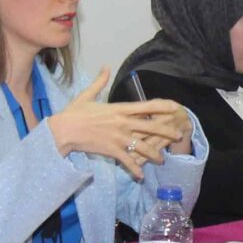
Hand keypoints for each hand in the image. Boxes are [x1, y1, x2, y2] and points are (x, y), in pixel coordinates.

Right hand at [45, 68, 190, 178]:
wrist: (63, 130)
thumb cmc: (74, 113)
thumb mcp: (87, 95)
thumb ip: (100, 82)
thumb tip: (105, 67)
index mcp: (119, 109)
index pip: (146, 106)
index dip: (163, 106)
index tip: (176, 107)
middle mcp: (122, 123)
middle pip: (151, 127)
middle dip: (167, 131)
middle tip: (179, 135)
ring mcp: (118, 138)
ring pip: (143, 147)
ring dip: (154, 154)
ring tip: (162, 160)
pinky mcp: (111, 150)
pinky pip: (127, 161)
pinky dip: (135, 169)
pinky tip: (141, 176)